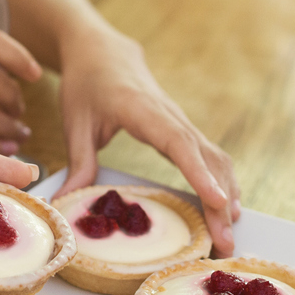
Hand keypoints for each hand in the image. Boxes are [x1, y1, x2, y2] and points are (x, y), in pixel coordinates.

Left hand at [56, 27, 240, 252]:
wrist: (102, 51)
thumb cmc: (86, 84)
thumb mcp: (75, 122)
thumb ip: (78, 163)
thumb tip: (66, 204)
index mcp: (144, 110)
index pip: (179, 144)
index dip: (200, 173)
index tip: (218, 200)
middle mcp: (171, 116)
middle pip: (206, 159)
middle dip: (220, 202)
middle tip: (225, 243)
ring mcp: (181, 121)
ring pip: (215, 159)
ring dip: (227, 196)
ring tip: (228, 237)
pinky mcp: (183, 129)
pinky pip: (210, 156)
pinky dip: (222, 181)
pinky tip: (227, 209)